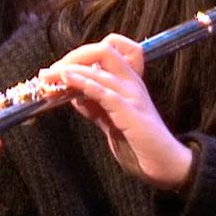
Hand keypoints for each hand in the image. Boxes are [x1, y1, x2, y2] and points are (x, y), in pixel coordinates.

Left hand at [47, 34, 191, 190]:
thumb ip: (95, 106)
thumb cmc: (140, 144)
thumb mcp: (111, 120)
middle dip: (73, 56)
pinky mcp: (131, 113)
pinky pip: (107, 93)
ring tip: (50, 76)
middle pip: (103, 51)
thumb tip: (73, 94)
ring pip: (101, 71)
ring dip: (71, 71)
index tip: (58, 69)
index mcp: (129, 81)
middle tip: (49, 72)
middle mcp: (132, 83)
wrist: (166, 165)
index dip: (80, 55)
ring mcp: (133, 96)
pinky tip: (69, 82)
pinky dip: (85, 85)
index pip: (107, 50)